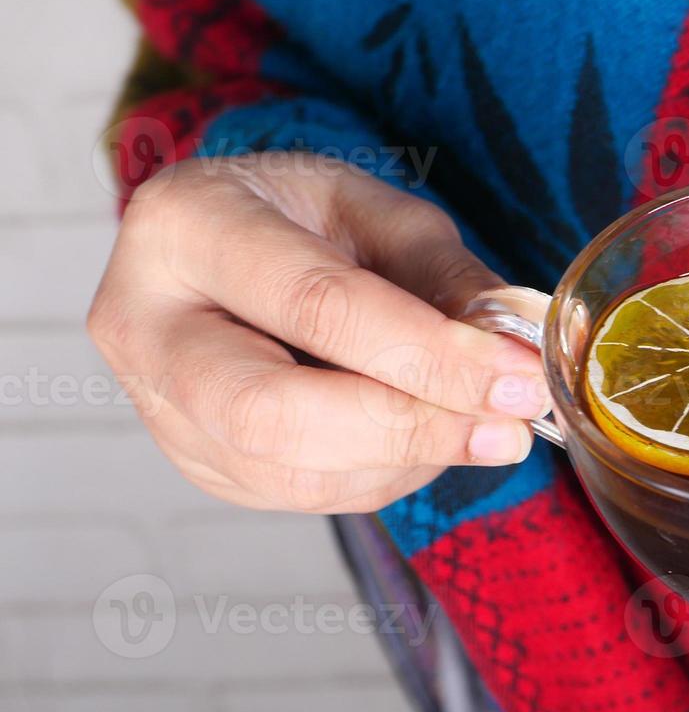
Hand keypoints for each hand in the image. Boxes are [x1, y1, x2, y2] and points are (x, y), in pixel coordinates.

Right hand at [89, 154, 548, 512]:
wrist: (232, 251)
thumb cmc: (306, 221)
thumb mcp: (381, 215)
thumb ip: (449, 279)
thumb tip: (519, 350)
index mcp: (186, 224)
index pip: (318, 305)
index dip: (429, 354)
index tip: (520, 378)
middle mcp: (144, 323)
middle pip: (276, 413)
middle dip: (411, 426)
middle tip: (510, 427)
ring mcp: (158, 408)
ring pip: (292, 472)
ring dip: (410, 459)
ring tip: (483, 425)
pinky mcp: (196, 463)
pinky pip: (302, 496)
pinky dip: (386, 474)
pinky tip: (427, 437)